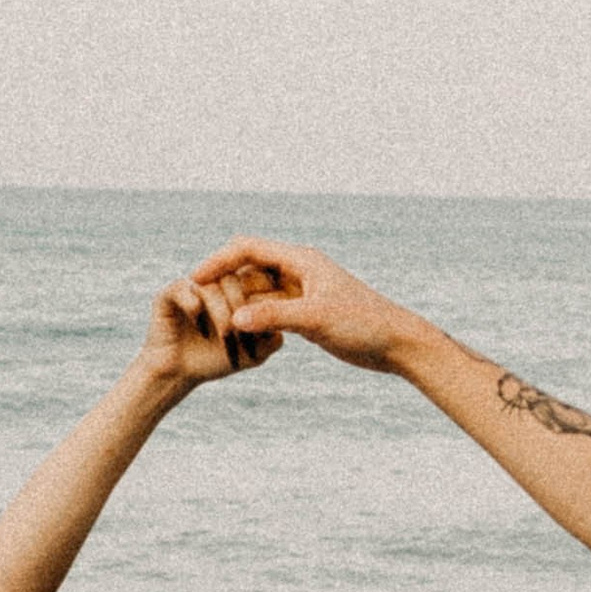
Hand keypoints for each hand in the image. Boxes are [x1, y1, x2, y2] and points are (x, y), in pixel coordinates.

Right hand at [139, 272, 282, 391]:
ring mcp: (193, 284)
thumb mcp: (254, 355)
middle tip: (244, 333)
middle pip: (237, 276)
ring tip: (227, 340)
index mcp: (239, 285)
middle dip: (242, 306)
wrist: (177, 373)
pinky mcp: (170, 293)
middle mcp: (216, 278)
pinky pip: (184, 289)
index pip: (257, 268)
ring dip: (222, 313)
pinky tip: (202, 329)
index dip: (262, 287)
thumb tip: (275, 321)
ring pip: (213, 283)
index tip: (263, 310)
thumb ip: (271, 339)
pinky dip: (194, 306)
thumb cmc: (219, 360)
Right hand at [192, 238, 431, 373]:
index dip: (218, 260)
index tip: (194, 278)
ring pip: (257, 292)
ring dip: (237, 303)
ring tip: (212, 321)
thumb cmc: (363, 324)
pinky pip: (269, 310)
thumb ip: (274, 317)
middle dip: (223, 283)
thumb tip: (236, 319)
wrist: (396, 343)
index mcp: (300, 260)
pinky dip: (253, 319)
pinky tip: (238, 335)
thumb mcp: (316, 320)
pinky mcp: (306, 312)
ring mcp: (301, 292)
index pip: (248, 248)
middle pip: (248, 268)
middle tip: (196, 302)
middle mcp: (298, 270)